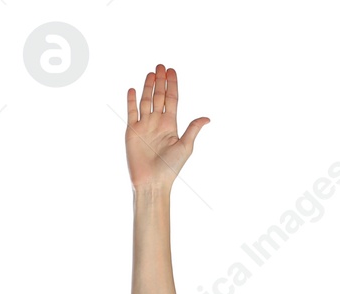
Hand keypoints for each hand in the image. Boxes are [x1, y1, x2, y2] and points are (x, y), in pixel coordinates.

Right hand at [125, 64, 209, 190]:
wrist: (152, 182)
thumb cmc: (170, 168)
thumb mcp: (185, 146)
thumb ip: (193, 129)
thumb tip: (207, 117)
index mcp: (171, 124)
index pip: (172, 99)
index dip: (172, 85)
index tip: (171, 71)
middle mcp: (157, 122)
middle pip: (159, 96)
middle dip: (160, 81)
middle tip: (160, 66)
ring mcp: (144, 126)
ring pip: (146, 101)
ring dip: (148, 87)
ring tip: (150, 73)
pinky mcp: (132, 132)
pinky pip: (131, 113)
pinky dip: (131, 101)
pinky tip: (132, 89)